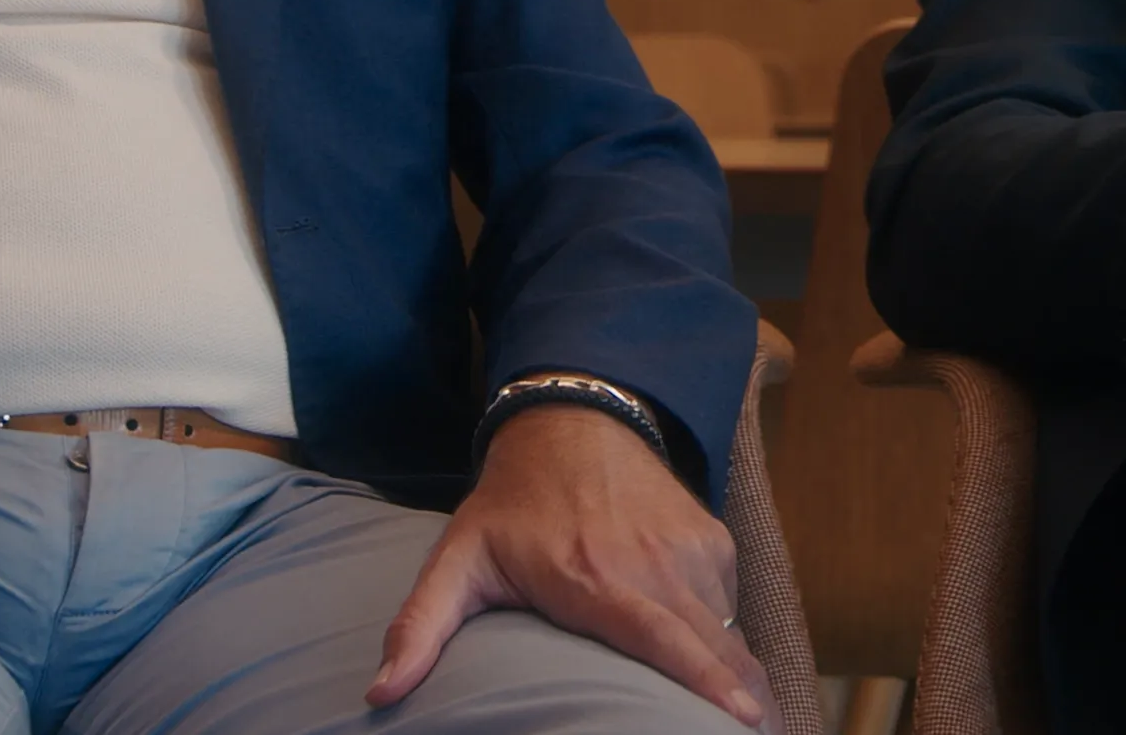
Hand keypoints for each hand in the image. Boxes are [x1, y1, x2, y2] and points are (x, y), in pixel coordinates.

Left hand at [369, 398, 766, 727]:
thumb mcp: (458, 561)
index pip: (664, 640)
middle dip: (744, 702)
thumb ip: (421, 627)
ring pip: (727, 631)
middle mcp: (651, 564)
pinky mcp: (712, 538)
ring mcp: (688, 548)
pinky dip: (725, 635)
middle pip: (716, 648)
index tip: (744, 721)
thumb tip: (381, 692)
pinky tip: (713, 660)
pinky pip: (727, 603)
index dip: (708, 683)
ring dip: (735, 676)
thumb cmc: (513, 503)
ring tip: (741, 718)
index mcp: (593, 578)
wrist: (571, 422)